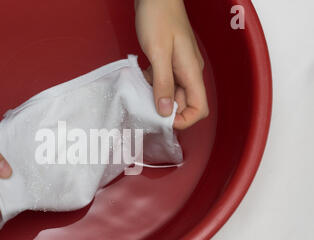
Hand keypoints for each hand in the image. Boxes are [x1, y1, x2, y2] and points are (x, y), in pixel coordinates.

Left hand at [135, 0, 208, 129]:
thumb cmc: (159, 17)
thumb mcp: (158, 53)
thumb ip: (163, 83)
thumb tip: (165, 111)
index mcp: (191, 71)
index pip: (199, 108)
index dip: (184, 120)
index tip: (164, 121)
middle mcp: (189, 71)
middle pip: (185, 103)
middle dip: (167, 110)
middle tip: (146, 107)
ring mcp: (180, 66)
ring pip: (172, 93)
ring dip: (158, 97)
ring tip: (142, 90)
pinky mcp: (170, 62)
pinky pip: (164, 82)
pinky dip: (153, 85)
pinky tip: (143, 78)